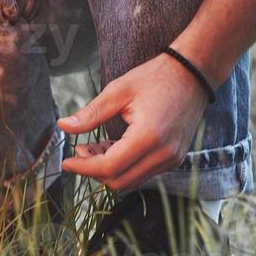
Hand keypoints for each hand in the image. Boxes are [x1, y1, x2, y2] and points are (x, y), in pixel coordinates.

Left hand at [57, 53, 211, 191]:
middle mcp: (164, 154)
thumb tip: (63, 126)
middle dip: (94, 171)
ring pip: (132, 180)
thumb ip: (91, 114)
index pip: (110, 167)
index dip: (84, 168)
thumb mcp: (118, 91)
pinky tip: (112, 147)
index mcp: (148, 137)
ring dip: (109, 170)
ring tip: (94, 146)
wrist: (192, 74)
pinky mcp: (175, 159)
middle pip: (120, 180)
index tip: (66, 162)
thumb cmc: (155, 78)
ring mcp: (172, 159)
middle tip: (79, 150)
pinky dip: (125, 166)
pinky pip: (144, 173)